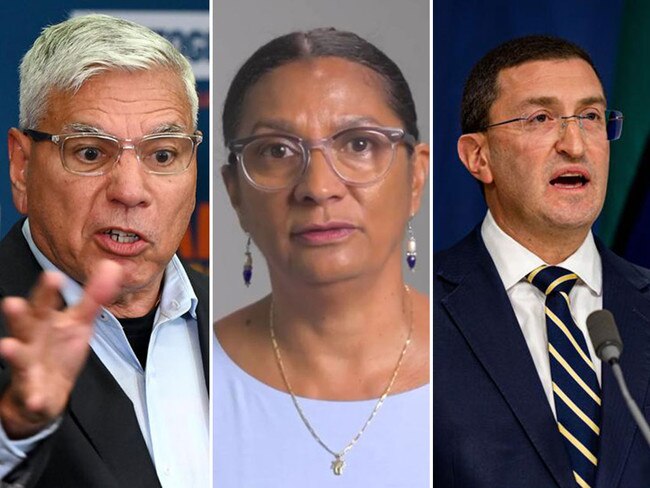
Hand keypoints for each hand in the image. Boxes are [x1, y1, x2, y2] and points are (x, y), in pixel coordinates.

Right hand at [0, 260, 122, 438]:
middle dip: (18, 315)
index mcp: (45, 323)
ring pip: (20, 359)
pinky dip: (34, 398)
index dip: (47, 290)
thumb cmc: (58, 351)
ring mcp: (30, 368)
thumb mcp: (79, 322)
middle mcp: (32, 342)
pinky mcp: (33, 393)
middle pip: (26, 326)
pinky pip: (33, 397)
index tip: (52, 275)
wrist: (44, 391)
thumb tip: (112, 266)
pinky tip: (36, 399)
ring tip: (8, 346)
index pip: (45, 303)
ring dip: (14, 352)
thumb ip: (94, 296)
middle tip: (12, 303)